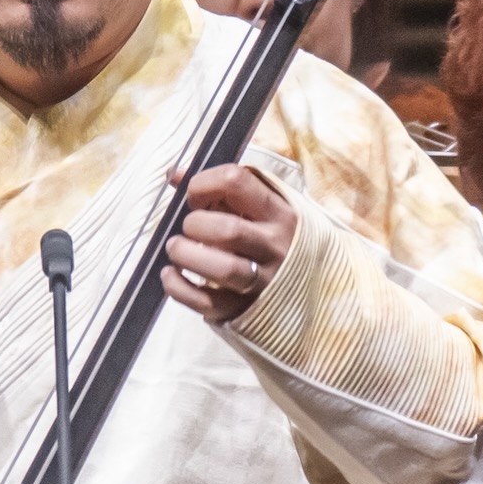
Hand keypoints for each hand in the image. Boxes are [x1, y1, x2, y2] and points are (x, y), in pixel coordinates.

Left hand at [164, 162, 300, 327]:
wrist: (311, 288)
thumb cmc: (272, 238)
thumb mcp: (260, 207)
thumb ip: (222, 190)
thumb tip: (174, 174)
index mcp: (279, 213)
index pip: (236, 182)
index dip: (203, 184)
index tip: (195, 198)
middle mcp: (275, 246)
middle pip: (229, 230)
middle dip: (195, 224)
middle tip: (188, 228)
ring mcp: (262, 281)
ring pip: (223, 269)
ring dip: (187, 255)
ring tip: (176, 249)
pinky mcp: (243, 309)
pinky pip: (208, 303)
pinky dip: (180, 288)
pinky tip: (170, 275)